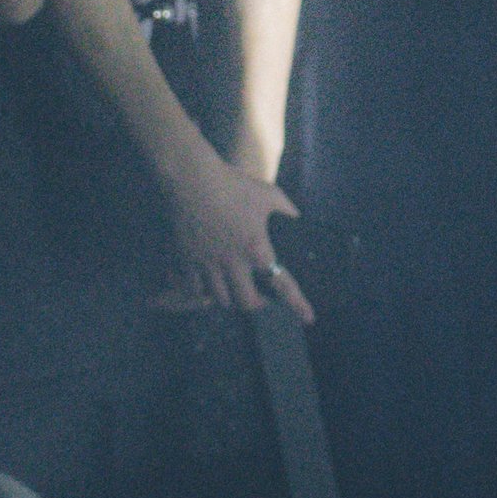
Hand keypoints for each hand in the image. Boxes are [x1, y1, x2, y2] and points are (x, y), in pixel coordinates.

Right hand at [156, 138, 314, 321]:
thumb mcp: (269, 194)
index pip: (282, 283)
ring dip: (230, 297)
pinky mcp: (187, 259)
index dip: (297, 303)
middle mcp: (233, 262)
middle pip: (247, 302)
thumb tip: (297, 218)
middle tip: (261, 299)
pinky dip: (202, 290)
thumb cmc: (234, 184)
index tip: (308, 318)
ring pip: (220, 298)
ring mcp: (208, 263)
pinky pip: (194, 288)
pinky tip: (206, 283)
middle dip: (256, 304)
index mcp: (257, 248)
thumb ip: (286, 210)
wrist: (193, 178)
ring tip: (234, 289)